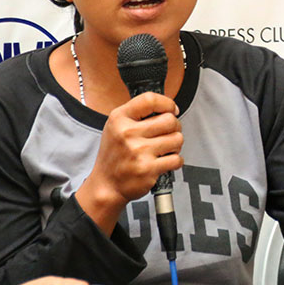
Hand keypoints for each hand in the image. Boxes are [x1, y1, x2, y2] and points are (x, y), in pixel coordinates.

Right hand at [76, 92, 182, 230]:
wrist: (106, 184)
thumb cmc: (115, 155)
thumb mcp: (116, 126)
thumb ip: (138, 113)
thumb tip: (169, 108)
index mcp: (119, 119)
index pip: (150, 100)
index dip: (167, 103)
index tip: (171, 109)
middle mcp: (127, 133)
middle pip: (170, 120)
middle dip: (175, 127)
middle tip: (168, 133)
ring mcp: (138, 151)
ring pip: (177, 139)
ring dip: (176, 145)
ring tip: (165, 148)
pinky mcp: (148, 169)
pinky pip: (177, 159)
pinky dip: (176, 160)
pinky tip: (165, 161)